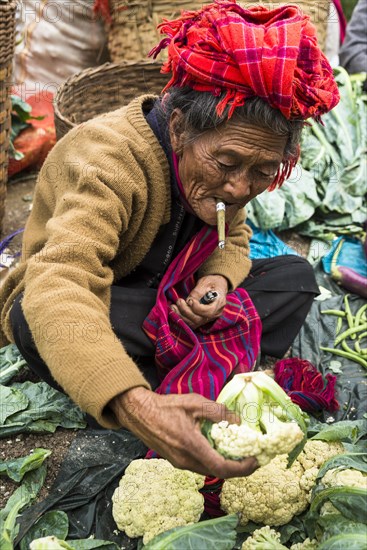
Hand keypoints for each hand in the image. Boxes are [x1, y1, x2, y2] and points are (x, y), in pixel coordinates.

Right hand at [110, 386, 257, 477]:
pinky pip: (199, 465)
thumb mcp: (194, 402)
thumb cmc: (166, 406)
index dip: (242, 468)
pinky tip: (217, 447)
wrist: (139, 413)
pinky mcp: (175, 461)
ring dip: (224, 464)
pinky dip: (212, 459)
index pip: (222, 468)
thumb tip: (238, 421)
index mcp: (191, 446)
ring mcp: (179, 463)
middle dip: (237, 467)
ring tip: (237, 451)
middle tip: (251, 456)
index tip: (255, 460)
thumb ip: (218, 411)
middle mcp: (185, 460)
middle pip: (217, 472)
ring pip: (208, 470)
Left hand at [171, 275, 227, 328]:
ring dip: (182, 316)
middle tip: (179, 301)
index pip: (209, 312)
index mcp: (219, 303)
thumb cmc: (212, 282)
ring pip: (194, 323)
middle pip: (200, 319)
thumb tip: (188, 301)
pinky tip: (175, 310)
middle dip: (186, 311)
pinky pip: (192, 323)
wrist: (216, 285)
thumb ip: (198, 292)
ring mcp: (209, 318)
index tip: (190, 300)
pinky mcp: (202, 319)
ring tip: (174, 306)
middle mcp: (215, 313)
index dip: (197, 308)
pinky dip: (182, 318)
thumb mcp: (206, 283)